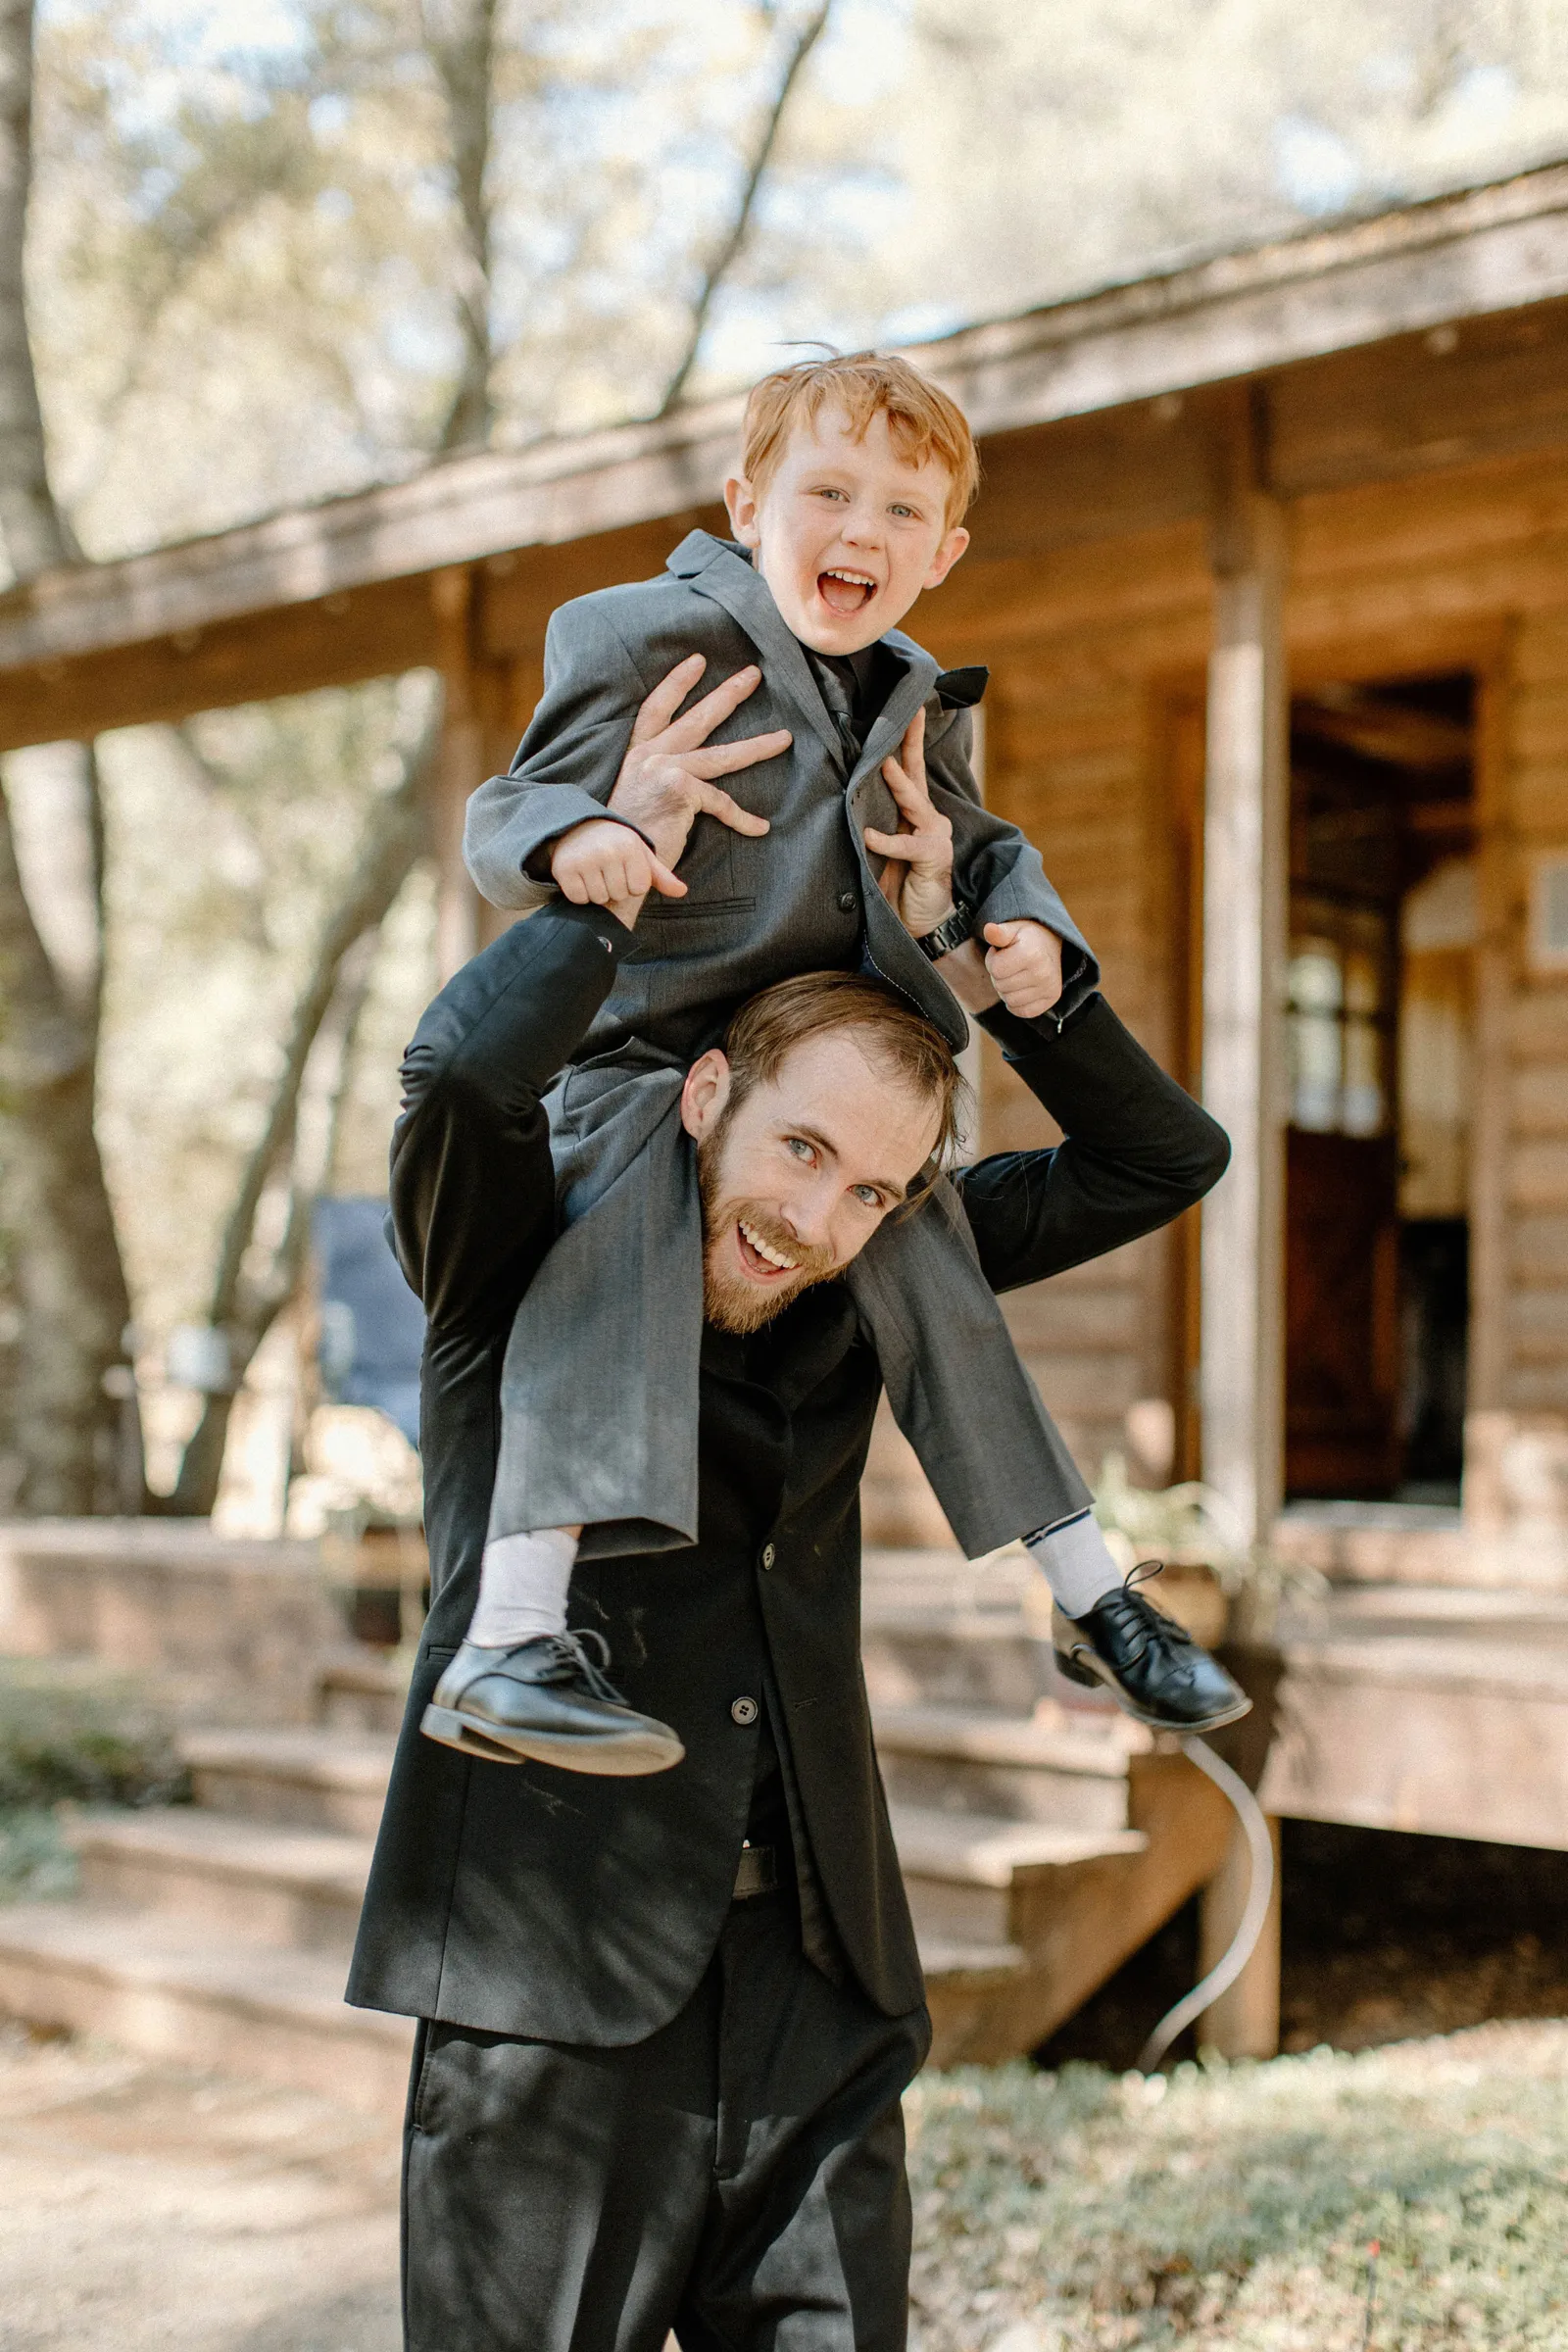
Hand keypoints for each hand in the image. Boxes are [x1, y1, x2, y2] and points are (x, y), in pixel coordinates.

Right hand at [550, 654, 788, 923]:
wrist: (613, 863)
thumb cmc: (627, 838)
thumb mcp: (637, 797)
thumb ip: (656, 778)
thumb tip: (685, 774)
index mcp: (637, 754)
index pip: (656, 708)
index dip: (676, 683)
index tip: (698, 661)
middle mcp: (650, 756)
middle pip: (697, 718)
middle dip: (729, 694)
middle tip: (753, 674)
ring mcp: (664, 769)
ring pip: (722, 755)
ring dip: (757, 746)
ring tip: (785, 738)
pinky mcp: (680, 790)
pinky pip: (722, 802)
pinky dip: (742, 819)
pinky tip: (760, 827)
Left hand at [862, 709, 956, 938]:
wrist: (920, 925)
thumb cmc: (896, 887)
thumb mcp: (877, 851)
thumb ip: (867, 824)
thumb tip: (837, 799)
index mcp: (914, 813)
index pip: (908, 768)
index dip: (905, 739)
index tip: (901, 708)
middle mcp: (929, 817)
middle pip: (917, 773)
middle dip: (911, 741)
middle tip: (906, 711)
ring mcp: (935, 835)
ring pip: (914, 802)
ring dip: (898, 783)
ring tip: (885, 764)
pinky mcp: (933, 856)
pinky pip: (906, 845)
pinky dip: (887, 840)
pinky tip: (870, 837)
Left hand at [981, 919, 1063, 1019]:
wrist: (1049, 942)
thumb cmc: (1025, 937)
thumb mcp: (1011, 929)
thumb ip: (998, 932)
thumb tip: (988, 929)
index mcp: (1032, 954)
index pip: (995, 969)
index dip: (993, 960)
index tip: (1003, 952)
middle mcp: (1044, 973)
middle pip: (1001, 986)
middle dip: (1000, 975)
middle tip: (1010, 963)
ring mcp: (1049, 988)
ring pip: (1009, 1000)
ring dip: (1007, 989)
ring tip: (1016, 973)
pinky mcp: (1051, 999)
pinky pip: (1022, 1011)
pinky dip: (1017, 1002)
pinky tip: (1022, 987)